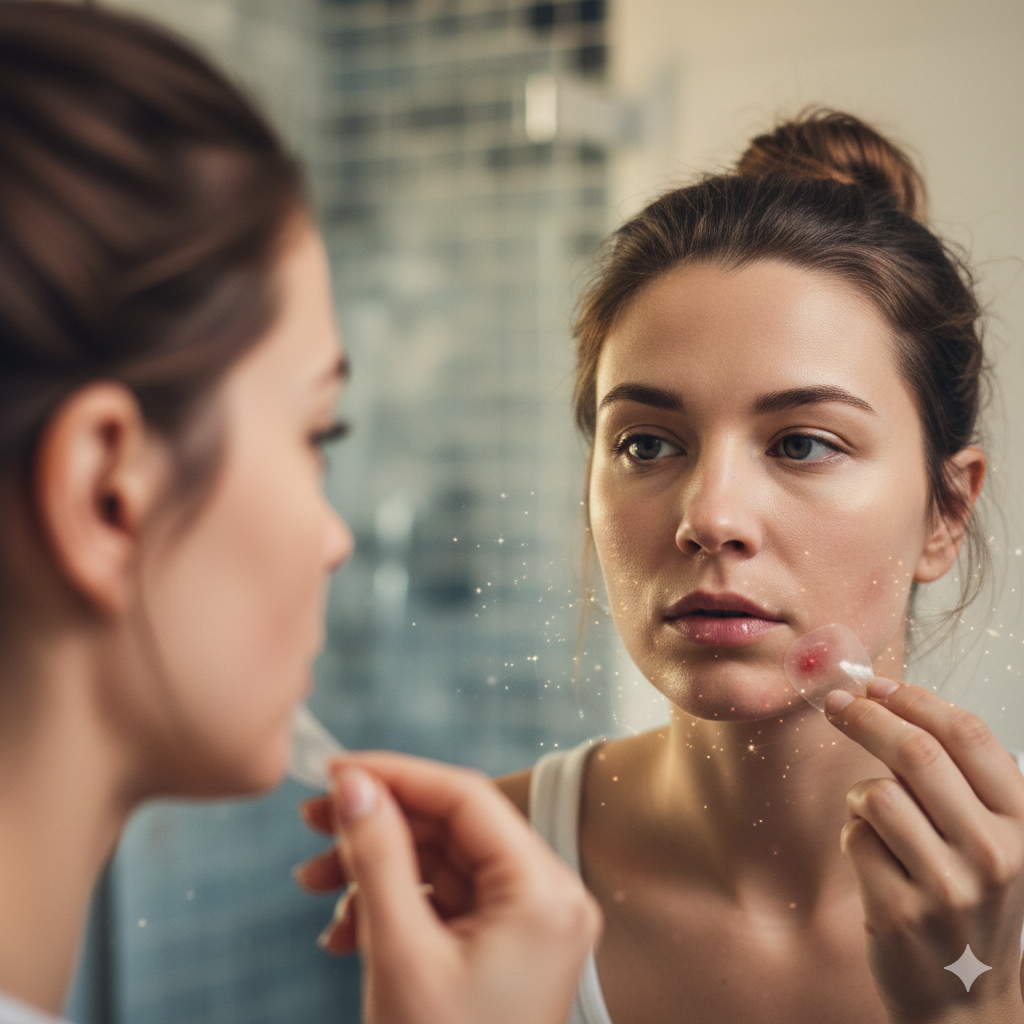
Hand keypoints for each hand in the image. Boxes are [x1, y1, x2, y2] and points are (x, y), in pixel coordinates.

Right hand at [293, 752, 600, 1023]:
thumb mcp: (400, 952)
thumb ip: (377, 857)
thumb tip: (353, 784)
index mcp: (544, 893)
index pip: (467, 797)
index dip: (396, 774)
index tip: (335, 769)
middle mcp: (549, 899)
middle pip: (453, 829)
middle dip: (378, 826)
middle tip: (313, 822)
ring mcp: (530, 925)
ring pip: (443, 865)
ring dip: (376, 869)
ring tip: (313, 886)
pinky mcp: (506, 948)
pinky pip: (446, 903)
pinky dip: (394, 906)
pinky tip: (344, 929)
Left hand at [824, 678, 1023, 1023]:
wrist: (968, 1004)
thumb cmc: (971, 901)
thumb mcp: (991, 838)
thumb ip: (956, 777)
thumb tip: (884, 697)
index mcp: (1023, 824)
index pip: (968, 734)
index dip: (914, 699)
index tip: (876, 685)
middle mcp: (994, 854)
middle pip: (915, 752)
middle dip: (865, 716)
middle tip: (835, 704)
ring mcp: (948, 887)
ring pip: (877, 795)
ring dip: (862, 795)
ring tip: (878, 822)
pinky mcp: (900, 912)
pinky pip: (854, 837)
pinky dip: (854, 836)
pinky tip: (878, 863)